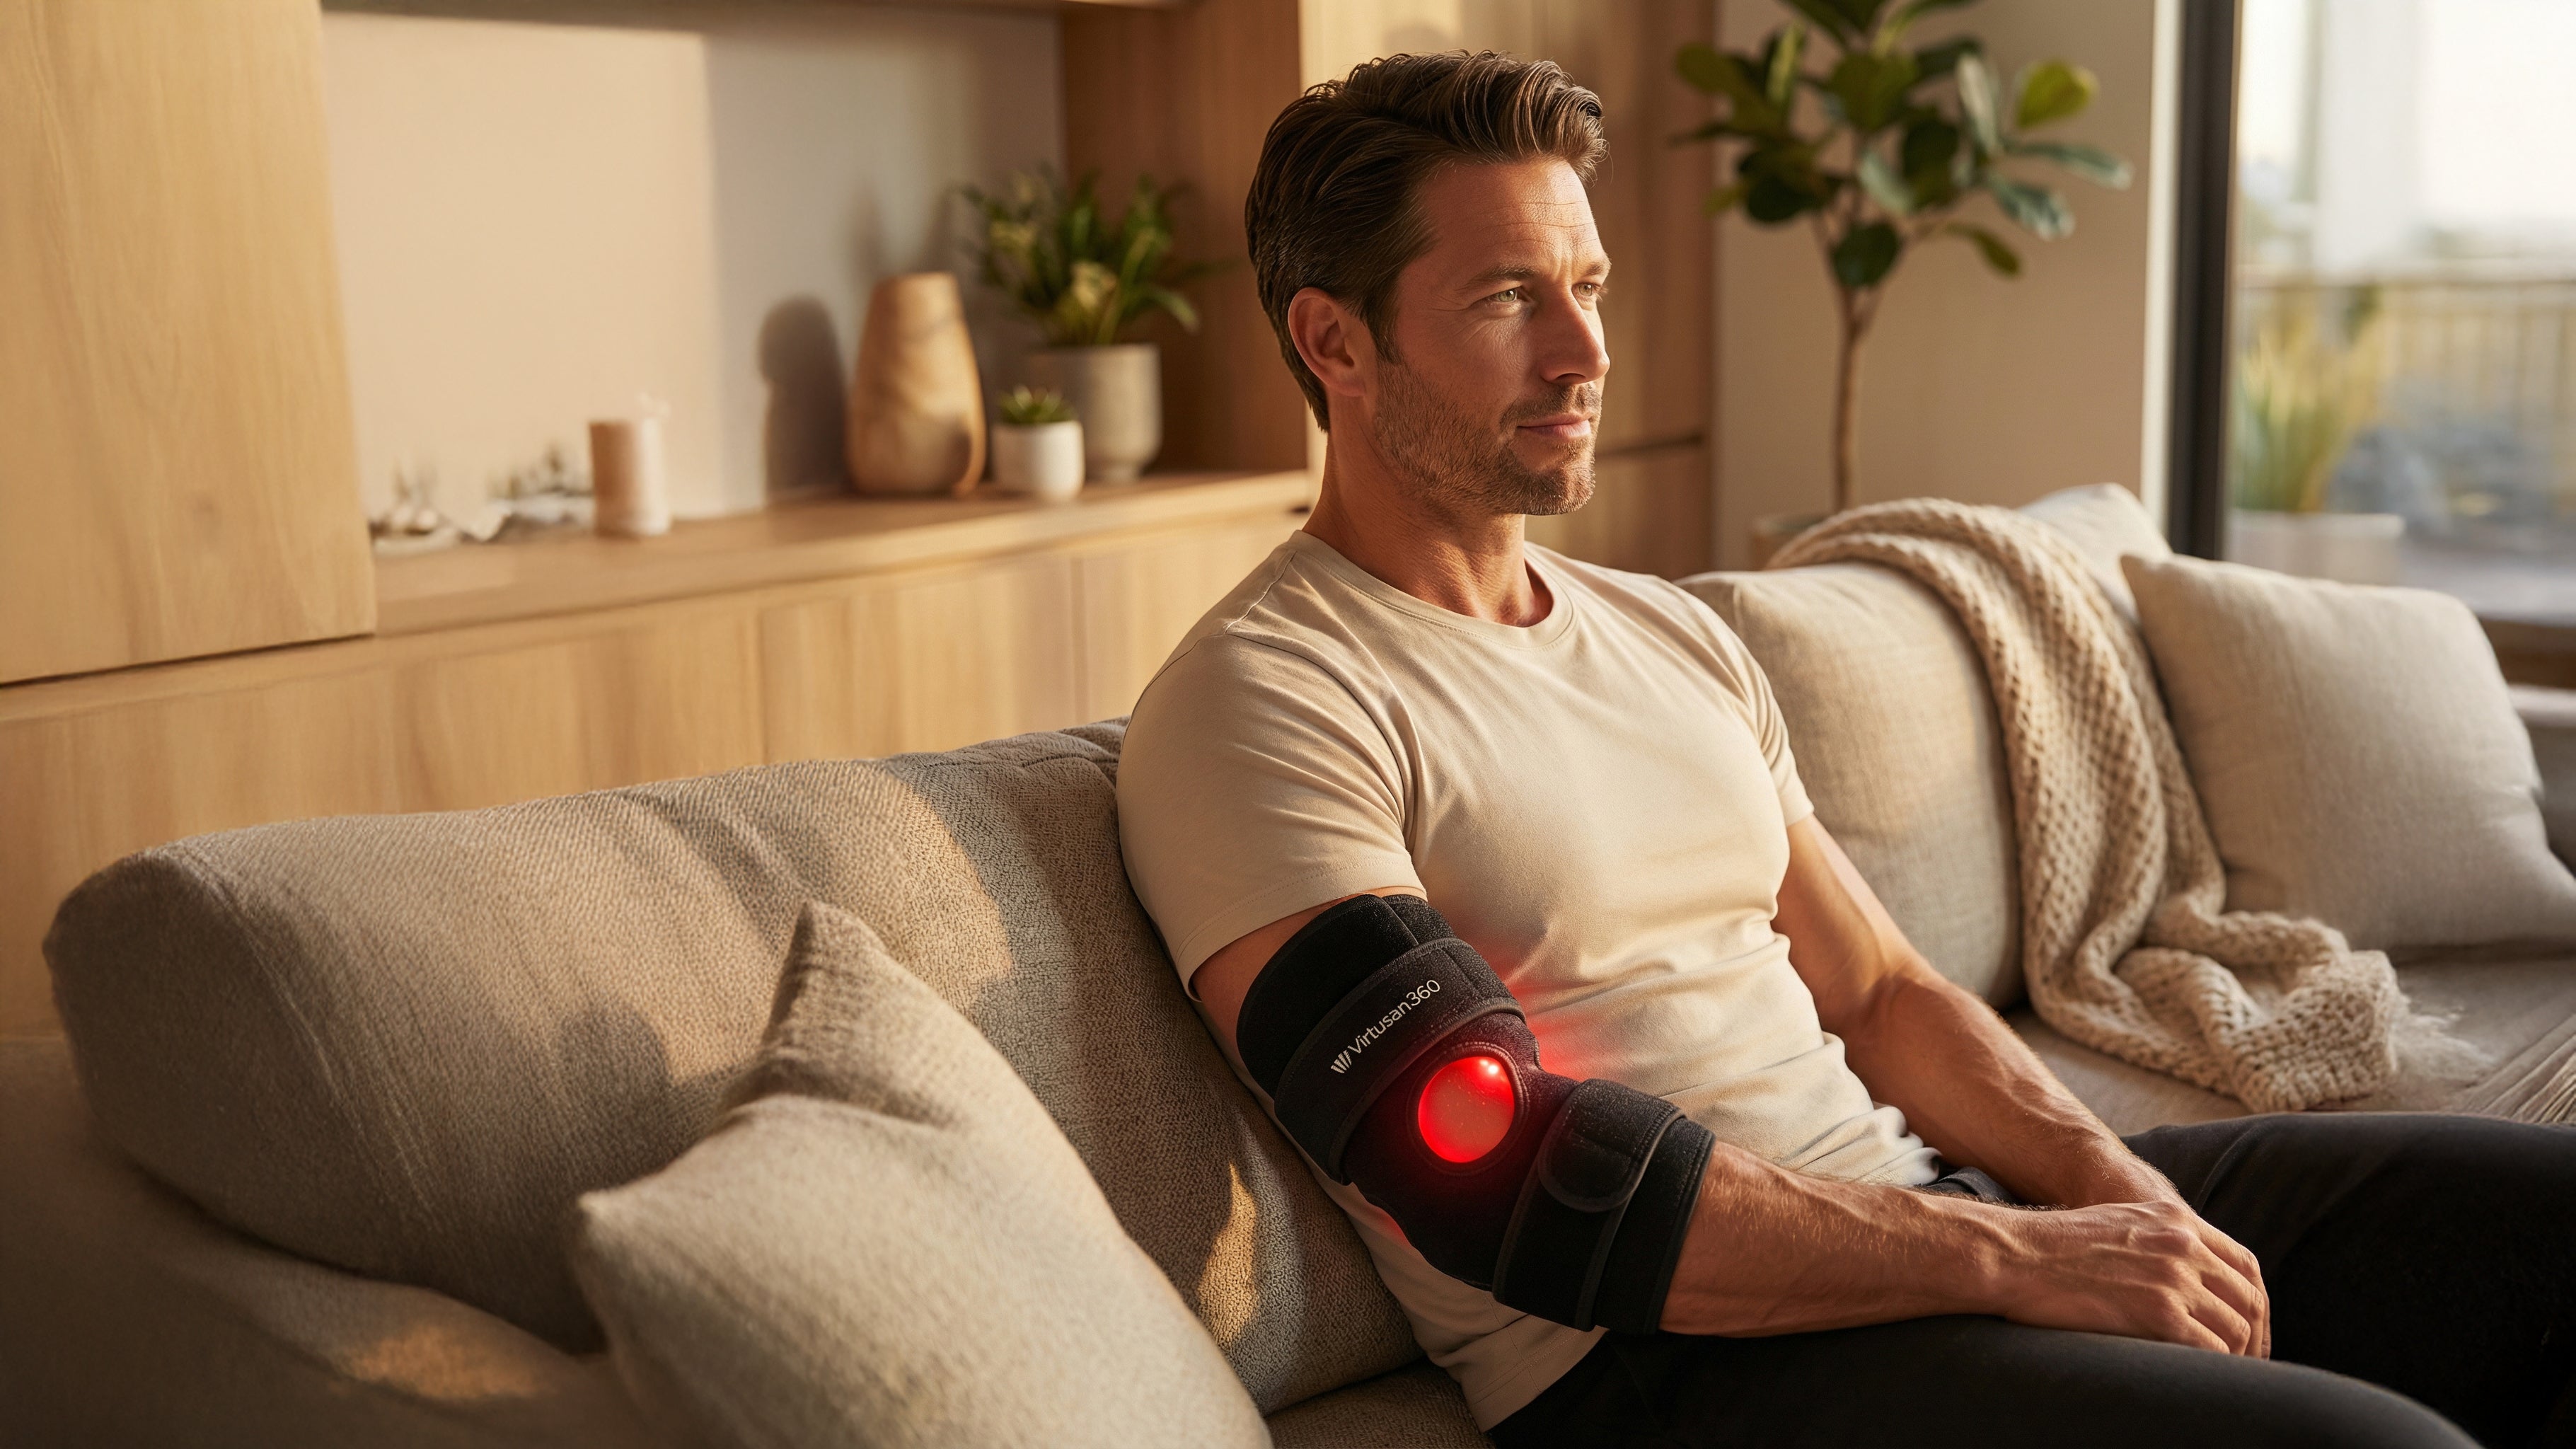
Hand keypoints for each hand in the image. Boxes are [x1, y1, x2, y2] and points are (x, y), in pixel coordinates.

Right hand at [1986, 1198, 2270, 1356]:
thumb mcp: (2120, 1225)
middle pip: (2249, 1299)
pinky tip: (2200, 1377)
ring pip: (2235, 1328)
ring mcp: (2173, 1278)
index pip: (2245, 1265)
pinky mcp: (2157, 1312)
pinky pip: (2209, 1349)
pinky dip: (2214, 1368)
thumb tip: (2179, 1279)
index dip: (2255, 1303)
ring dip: (2236, 1358)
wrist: (2016, 1254)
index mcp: (2176, 1219)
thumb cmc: (2053, 1246)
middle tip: (2247, 1364)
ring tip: (2223, 1378)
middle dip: (2255, 1338)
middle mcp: (2183, 1245)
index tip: (2251, 1330)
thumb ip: (2157, 1242)